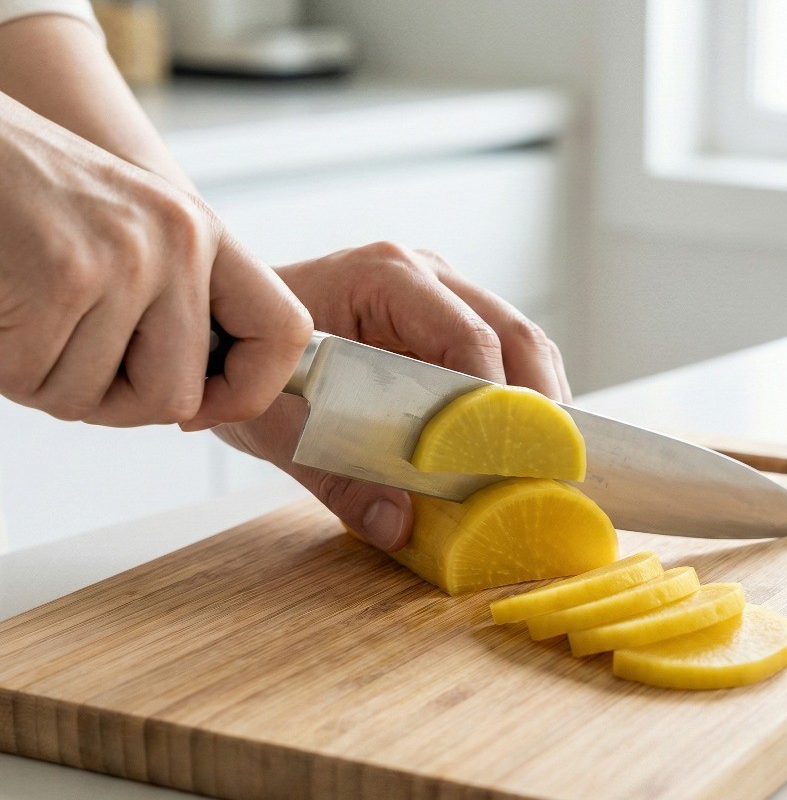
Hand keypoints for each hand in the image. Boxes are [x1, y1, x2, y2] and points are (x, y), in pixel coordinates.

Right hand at [0, 93, 311, 426]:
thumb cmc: (27, 195)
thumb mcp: (130, 232)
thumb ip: (174, 304)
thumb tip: (202, 401)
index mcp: (200, 234)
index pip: (284, 333)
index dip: (250, 391)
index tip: (203, 406)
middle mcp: (176, 244)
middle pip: (174, 397)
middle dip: (113, 400)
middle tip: (69, 357)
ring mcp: (123, 261)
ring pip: (92, 399)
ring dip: (46, 379)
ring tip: (26, 314)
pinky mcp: (61, 279)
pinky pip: (36, 382)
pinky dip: (6, 367)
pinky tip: (3, 313)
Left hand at [213, 241, 570, 549]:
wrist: (226, 331)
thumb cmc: (245, 360)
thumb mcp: (277, 424)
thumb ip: (335, 476)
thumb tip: (399, 525)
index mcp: (382, 277)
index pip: (468, 338)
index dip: (498, 404)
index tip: (509, 462)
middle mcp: (423, 273)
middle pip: (513, 335)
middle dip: (539, 406)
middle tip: (547, 471)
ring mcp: (440, 291)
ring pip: (521, 343)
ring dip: (538, 404)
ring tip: (542, 463)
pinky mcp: (445, 318)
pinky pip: (503, 355)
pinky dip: (519, 400)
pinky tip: (516, 443)